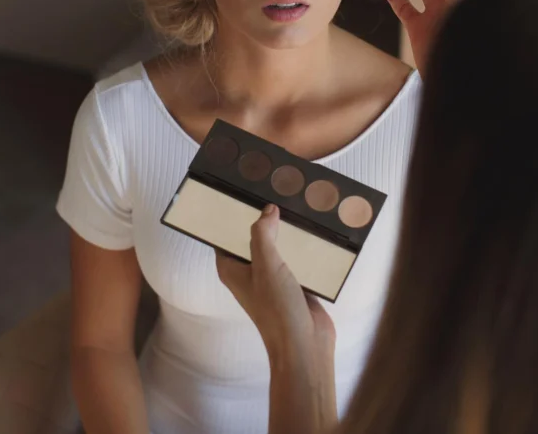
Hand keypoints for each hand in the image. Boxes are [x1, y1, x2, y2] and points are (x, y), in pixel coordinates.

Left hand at [216, 205, 335, 361]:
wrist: (305, 345)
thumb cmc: (277, 310)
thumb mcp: (265, 266)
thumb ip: (262, 234)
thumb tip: (267, 211)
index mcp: (231, 269)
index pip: (224, 235)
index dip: (230, 215)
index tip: (238, 191)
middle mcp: (249, 272)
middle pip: (253, 237)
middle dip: (263, 219)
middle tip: (273, 191)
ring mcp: (272, 278)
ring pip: (277, 246)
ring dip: (286, 231)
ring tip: (296, 204)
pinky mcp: (294, 283)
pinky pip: (296, 257)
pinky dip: (303, 245)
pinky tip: (313, 228)